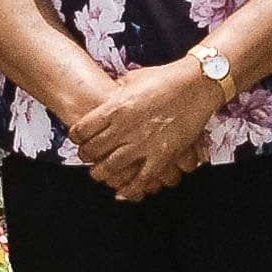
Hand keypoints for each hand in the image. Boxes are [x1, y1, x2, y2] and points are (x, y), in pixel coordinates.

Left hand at [67, 60, 221, 201]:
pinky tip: (122, 193)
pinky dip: (130, 188)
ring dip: (102, 173)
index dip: (76, 136)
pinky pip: (142, 178)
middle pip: (94, 150)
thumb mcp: (132, 79)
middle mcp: (125, 128)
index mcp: (115, 107)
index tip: (77, 138)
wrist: (195, 85)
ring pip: (113, 167)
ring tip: (98, 174)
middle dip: (86, 156)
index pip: (83, 129)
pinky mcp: (162, 155)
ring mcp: (144, 144)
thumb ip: (116, 91)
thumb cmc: (164, 78)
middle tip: (86, 157)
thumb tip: (106, 96)